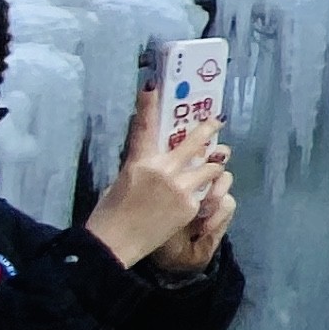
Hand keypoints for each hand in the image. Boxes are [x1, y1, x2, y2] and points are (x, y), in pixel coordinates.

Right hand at [86, 87, 228, 269]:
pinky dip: (206, 191)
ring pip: (211, 166)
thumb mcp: (122, 179)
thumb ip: (142, 164)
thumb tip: (155, 155)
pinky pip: (206, 191)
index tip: (152, 85)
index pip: (144, 127)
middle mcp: (163, 169)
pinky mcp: (191, 204)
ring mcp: (180, 186)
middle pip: (195, 142)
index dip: (148, 105)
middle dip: (209, 129)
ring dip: (213, 165)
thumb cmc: (111, 213)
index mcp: (140, 161)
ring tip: (216, 163)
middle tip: (217, 121)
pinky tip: (204, 195)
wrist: (114, 244)